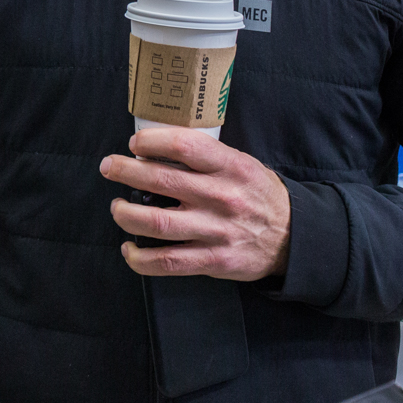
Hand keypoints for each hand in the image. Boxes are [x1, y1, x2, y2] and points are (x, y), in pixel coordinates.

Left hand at [99, 127, 291, 281]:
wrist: (294, 237)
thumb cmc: (257, 194)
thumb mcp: (241, 163)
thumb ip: (205, 155)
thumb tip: (155, 145)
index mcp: (230, 166)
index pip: (183, 145)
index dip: (151, 141)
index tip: (134, 143)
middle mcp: (221, 196)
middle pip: (161, 181)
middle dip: (125, 171)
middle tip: (109, 167)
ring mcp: (216, 231)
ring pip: (156, 223)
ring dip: (125, 214)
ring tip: (117, 207)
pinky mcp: (213, 261)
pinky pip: (167, 261)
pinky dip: (139, 257)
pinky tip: (129, 248)